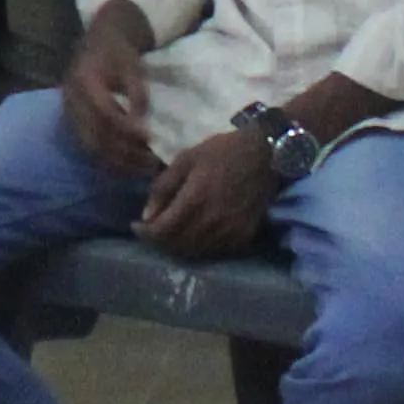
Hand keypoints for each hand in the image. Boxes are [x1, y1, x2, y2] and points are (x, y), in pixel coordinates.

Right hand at [57, 20, 160, 176]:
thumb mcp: (133, 68)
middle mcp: (70, 100)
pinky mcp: (72, 124)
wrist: (96, 43)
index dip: (127, 128)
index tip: (149, 137)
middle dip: (124, 151)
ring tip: (142, 167)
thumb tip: (141, 125)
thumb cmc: (117, 54)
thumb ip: (137, 95)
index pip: (104, 112)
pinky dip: (108, 159)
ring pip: (91, 146)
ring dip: (117, 161)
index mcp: (83, 80)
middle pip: (95, 135)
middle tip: (150, 160)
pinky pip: (88, 147)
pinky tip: (128, 164)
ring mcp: (68, 114)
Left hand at [136, 123, 274, 258]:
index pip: (162, 230)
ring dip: (177, 246)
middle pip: (176, 245)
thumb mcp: (186, 159)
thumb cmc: (223, 152)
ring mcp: (230, 232)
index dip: (145, 233)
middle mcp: (212, 222)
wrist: (267, 155)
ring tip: (168, 234)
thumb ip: (163, 187)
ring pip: (194, 252)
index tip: (136, 226)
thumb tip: (147, 216)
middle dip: (158, 241)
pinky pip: (214, 251)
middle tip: (150, 230)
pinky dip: (198, 247)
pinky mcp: (243, 237)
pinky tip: (192, 235)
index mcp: (195, 200)